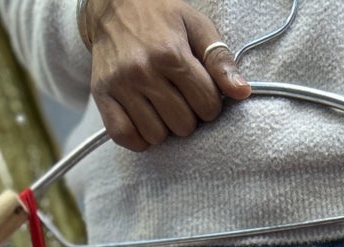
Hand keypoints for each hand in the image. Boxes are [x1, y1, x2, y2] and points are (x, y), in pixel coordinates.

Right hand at [82, 0, 250, 150]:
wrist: (114, 5)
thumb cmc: (160, 16)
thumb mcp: (196, 27)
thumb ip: (220, 60)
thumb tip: (241, 92)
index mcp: (171, 53)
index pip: (207, 106)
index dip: (209, 103)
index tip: (200, 91)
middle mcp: (143, 70)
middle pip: (183, 125)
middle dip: (188, 116)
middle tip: (180, 97)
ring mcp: (121, 85)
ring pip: (157, 136)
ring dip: (164, 127)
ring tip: (161, 105)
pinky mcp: (102, 95)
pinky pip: (125, 137)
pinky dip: (138, 137)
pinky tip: (144, 120)